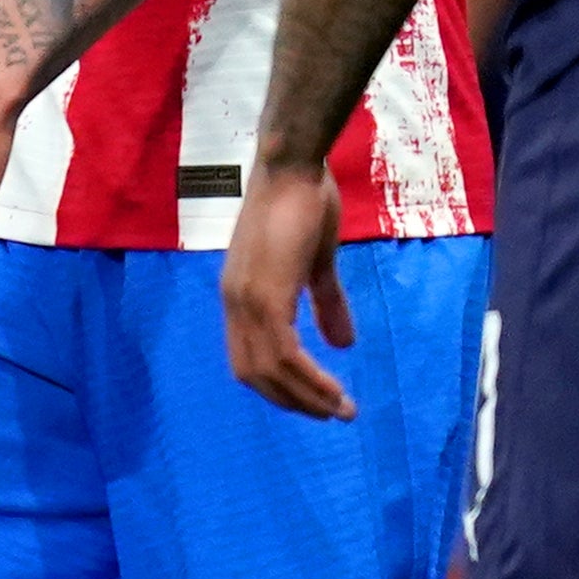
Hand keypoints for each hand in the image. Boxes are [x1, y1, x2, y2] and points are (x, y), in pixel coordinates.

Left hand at [219, 154, 358, 420]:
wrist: (293, 164)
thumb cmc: (306, 202)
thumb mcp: (318, 262)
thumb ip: (326, 303)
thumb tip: (343, 345)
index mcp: (240, 296)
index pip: (249, 358)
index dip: (278, 386)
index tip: (313, 400)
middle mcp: (234, 303)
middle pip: (254, 373)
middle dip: (293, 400)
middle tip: (332, 414)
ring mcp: (246, 300)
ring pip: (270, 370)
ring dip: (306, 396)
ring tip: (341, 411)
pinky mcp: (265, 294)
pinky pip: (283, 353)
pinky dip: (307, 378)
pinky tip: (333, 390)